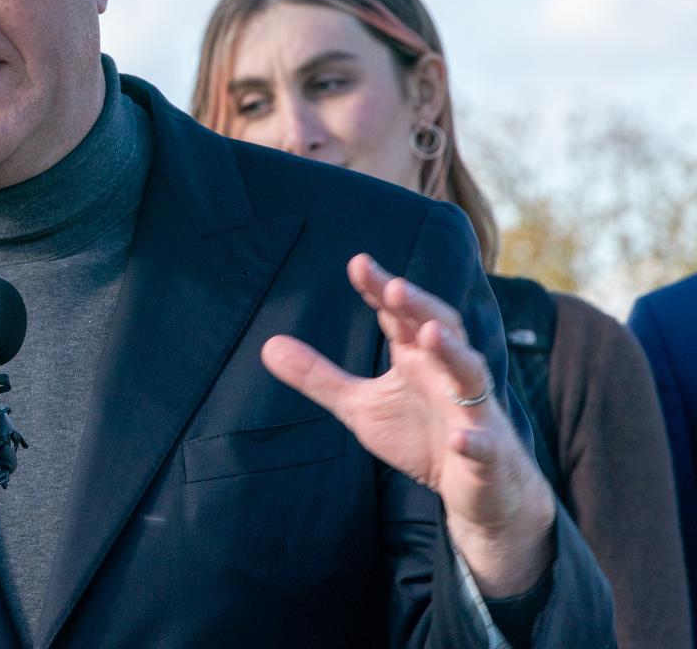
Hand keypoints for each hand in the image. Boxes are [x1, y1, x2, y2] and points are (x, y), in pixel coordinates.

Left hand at [261, 254, 554, 596]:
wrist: (479, 490)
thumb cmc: (422, 435)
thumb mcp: (360, 406)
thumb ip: (319, 376)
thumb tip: (268, 345)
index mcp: (418, 358)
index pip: (401, 316)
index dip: (383, 290)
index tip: (358, 264)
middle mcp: (448, 375)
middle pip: (441, 330)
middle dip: (420, 307)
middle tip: (393, 286)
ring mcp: (473, 412)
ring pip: (470, 374)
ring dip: (453, 354)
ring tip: (431, 334)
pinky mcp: (486, 454)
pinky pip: (482, 445)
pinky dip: (472, 440)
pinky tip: (458, 438)